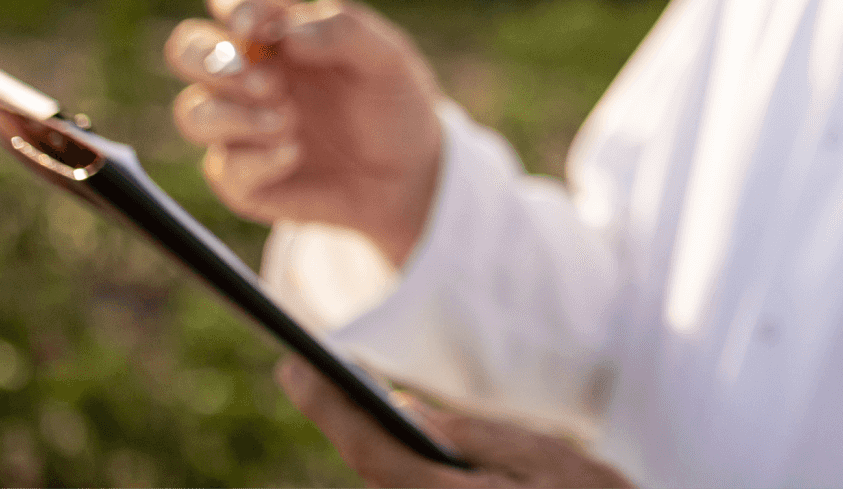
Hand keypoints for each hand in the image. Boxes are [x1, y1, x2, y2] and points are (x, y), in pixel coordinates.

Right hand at [165, 0, 443, 264]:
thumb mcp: (389, 58)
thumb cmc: (393, 103)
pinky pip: (223, 168)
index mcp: (281, 31)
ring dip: (234, 115)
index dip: (233, 2)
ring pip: (192, 112)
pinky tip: (294, 153)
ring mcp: (242, 126)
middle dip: (209, 60)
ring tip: (288, 120)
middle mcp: (252, 72)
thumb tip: (287, 34)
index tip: (256, 26)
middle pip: (187, 48)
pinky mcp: (244, 177)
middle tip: (265, 81)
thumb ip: (345, 31)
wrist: (409, 175)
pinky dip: (257, 160)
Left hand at [276, 358, 633, 488]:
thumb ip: (476, 436)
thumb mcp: (548, 459)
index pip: (377, 451)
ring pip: (390, 483)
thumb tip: (405, 410)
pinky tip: (389, 426)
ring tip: (336, 390)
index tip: (294, 366)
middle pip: (374, 470)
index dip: (331, 407)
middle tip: (300, 369)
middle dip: (341, 418)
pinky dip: (396, 457)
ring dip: (368, 439)